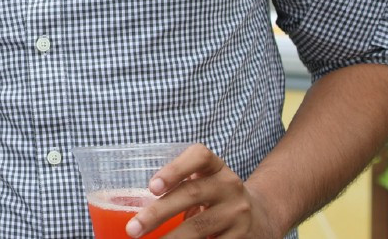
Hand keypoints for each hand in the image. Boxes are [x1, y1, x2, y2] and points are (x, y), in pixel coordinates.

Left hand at [128, 143, 280, 238]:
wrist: (260, 217)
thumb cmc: (214, 197)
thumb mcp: (203, 183)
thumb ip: (177, 186)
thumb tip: (126, 206)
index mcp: (215, 167)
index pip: (199, 156)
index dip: (174, 169)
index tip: (151, 187)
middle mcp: (229, 185)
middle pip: (191, 194)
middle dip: (157, 213)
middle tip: (133, 229)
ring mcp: (238, 212)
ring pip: (200, 225)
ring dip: (171, 238)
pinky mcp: (242, 236)